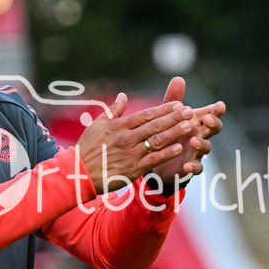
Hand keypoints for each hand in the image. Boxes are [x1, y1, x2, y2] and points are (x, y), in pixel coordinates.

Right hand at [75, 92, 194, 193]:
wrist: (79, 173)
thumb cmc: (87, 148)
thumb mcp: (97, 125)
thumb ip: (113, 110)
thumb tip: (123, 95)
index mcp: (119, 126)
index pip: (146, 115)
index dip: (163, 109)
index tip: (178, 104)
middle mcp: (126, 138)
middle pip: (155, 125)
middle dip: (174, 118)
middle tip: (190, 111)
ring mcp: (130, 154)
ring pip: (156, 141)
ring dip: (174, 132)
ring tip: (188, 126)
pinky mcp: (132, 169)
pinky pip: (153, 160)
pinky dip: (166, 153)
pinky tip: (179, 148)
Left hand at [150, 76, 225, 182]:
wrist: (157, 158)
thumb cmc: (167, 132)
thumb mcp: (167, 116)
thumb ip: (173, 99)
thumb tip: (179, 78)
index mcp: (196, 121)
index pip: (210, 113)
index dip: (217, 110)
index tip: (220, 105)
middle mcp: (200, 135)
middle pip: (213, 128)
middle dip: (213, 123)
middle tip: (208, 119)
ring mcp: (197, 151)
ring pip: (207, 148)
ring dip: (202, 144)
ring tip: (193, 141)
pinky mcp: (190, 167)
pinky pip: (197, 168)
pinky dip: (193, 167)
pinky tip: (187, 166)